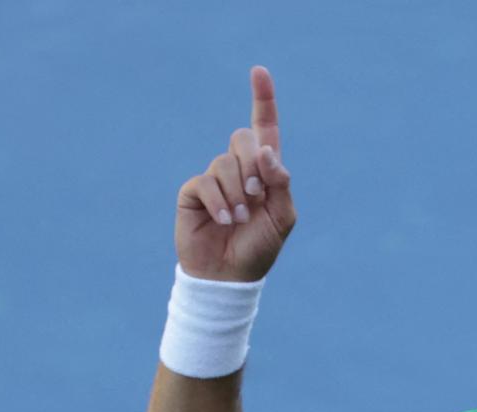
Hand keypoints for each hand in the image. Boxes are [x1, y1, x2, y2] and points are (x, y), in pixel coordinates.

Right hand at [175, 66, 294, 281]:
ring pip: (225, 161)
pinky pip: (205, 181)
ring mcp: (215, 179)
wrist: (229, 276)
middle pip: (243, 138)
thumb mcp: (282, 218)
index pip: (265, 128)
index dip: (263, 99)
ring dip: (237, 192)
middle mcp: (239, 169)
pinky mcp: (193, 192)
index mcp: (265, 171)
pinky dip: (219, 202)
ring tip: (240, 219)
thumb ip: (280, 183)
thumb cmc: (259, 248)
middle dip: (253, 166)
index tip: (259, 71)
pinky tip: (225, 221)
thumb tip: (267, 152)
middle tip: (256, 196)